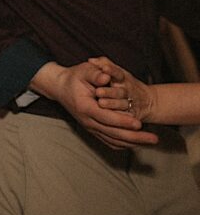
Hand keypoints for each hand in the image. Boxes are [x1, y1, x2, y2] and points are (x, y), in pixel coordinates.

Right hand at [31, 61, 155, 148]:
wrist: (59, 88)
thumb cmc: (73, 77)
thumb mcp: (83, 70)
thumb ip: (95, 73)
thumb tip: (107, 77)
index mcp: (85, 107)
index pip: (106, 118)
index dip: (122, 122)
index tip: (139, 124)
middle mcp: (87, 121)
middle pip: (113, 134)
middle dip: (135, 137)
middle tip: (154, 139)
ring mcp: (89, 127)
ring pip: (113, 140)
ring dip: (133, 143)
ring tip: (150, 141)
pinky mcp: (92, 129)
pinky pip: (109, 141)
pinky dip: (123, 144)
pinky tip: (136, 143)